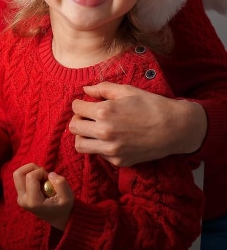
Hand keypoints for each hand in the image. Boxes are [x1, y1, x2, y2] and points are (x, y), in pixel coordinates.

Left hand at [13, 163, 73, 230]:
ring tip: (41, 177)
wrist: (58, 218)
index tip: (50, 180)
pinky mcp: (20, 195)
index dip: (41, 172)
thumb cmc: (63, 208)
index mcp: (33, 202)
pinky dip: (30, 175)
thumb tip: (50, 174)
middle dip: (32, 168)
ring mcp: (20, 198)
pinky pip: (20, 178)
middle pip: (18, 174)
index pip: (30, 176)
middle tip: (43, 174)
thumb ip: (61, 183)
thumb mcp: (68, 197)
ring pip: (18, 174)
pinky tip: (39, 182)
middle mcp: (23, 200)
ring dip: (30, 171)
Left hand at [70, 82, 206, 165]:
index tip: (85, 103)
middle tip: (88, 116)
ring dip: (83, 136)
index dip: (80, 103)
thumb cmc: (151, 105)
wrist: (175, 128)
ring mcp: (111, 149)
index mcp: (104, 111)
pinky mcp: (119, 161)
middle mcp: (104, 132)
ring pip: (80, 145)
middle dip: (78, 119)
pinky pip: (98, 154)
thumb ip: (102, 88)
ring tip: (92, 129)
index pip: (76, 107)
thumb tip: (85, 90)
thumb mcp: (126, 90)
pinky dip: (99, 146)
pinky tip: (110, 138)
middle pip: (74, 127)